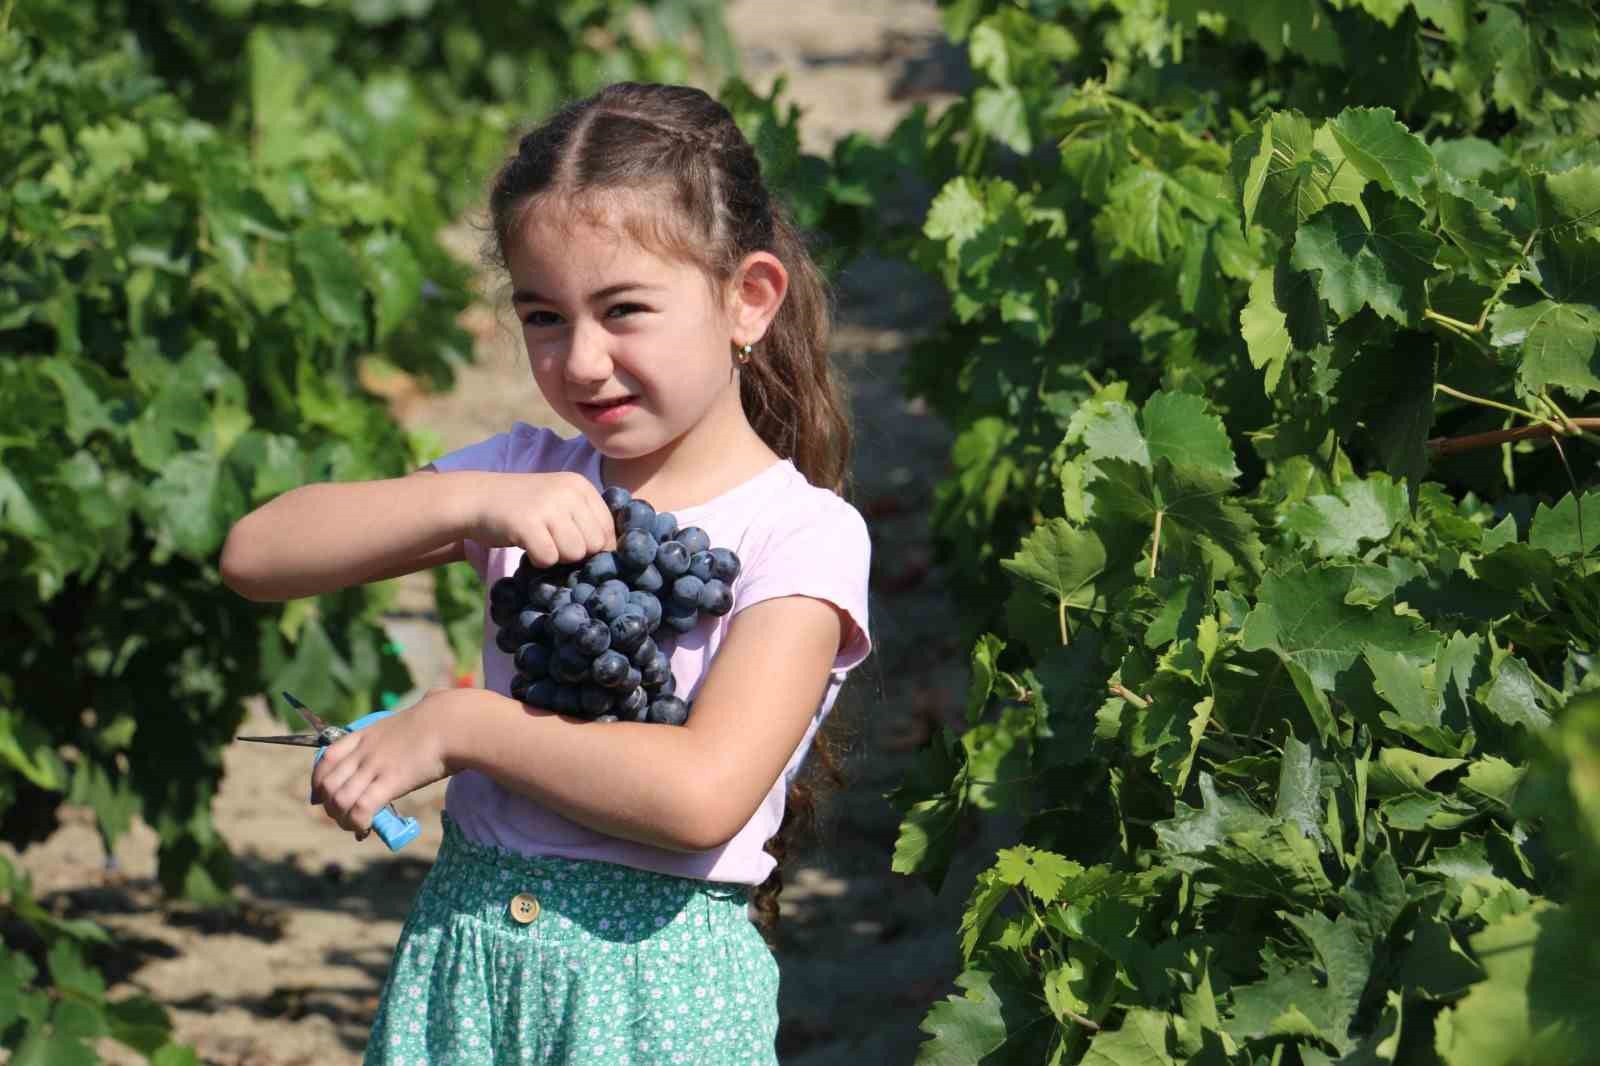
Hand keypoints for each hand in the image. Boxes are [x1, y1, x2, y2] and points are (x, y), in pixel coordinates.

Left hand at [310, 690, 459, 838]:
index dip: (318, 782)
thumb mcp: (403, 726)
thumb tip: (406, 747)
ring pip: (339, 799)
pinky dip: (357, 823)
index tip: (322, 797)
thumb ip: (393, 739)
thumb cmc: (438, 723)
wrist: (452, 723)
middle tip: (345, 817)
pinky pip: (361, 808)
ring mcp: (375, 766)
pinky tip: (365, 828)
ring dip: (342, 819)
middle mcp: (363, 751)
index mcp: (364, 735)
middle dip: (330, 807)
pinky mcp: (390, 781)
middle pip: (327, 784)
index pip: (326, 759)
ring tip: (355, 826)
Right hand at [464, 471, 615, 567]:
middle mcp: (568, 492)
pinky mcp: (527, 523)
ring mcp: (548, 506)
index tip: (573, 543)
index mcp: (581, 486)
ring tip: (539, 540)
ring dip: (557, 557)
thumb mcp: (560, 503)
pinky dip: (537, 560)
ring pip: (575, 553)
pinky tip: (526, 545)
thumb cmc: (524, 508)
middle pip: (595, 545)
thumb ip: (587, 521)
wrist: (477, 498)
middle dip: (576, 553)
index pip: (609, 529)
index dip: (596, 546)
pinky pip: (549, 559)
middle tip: (552, 541)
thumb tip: (617, 555)